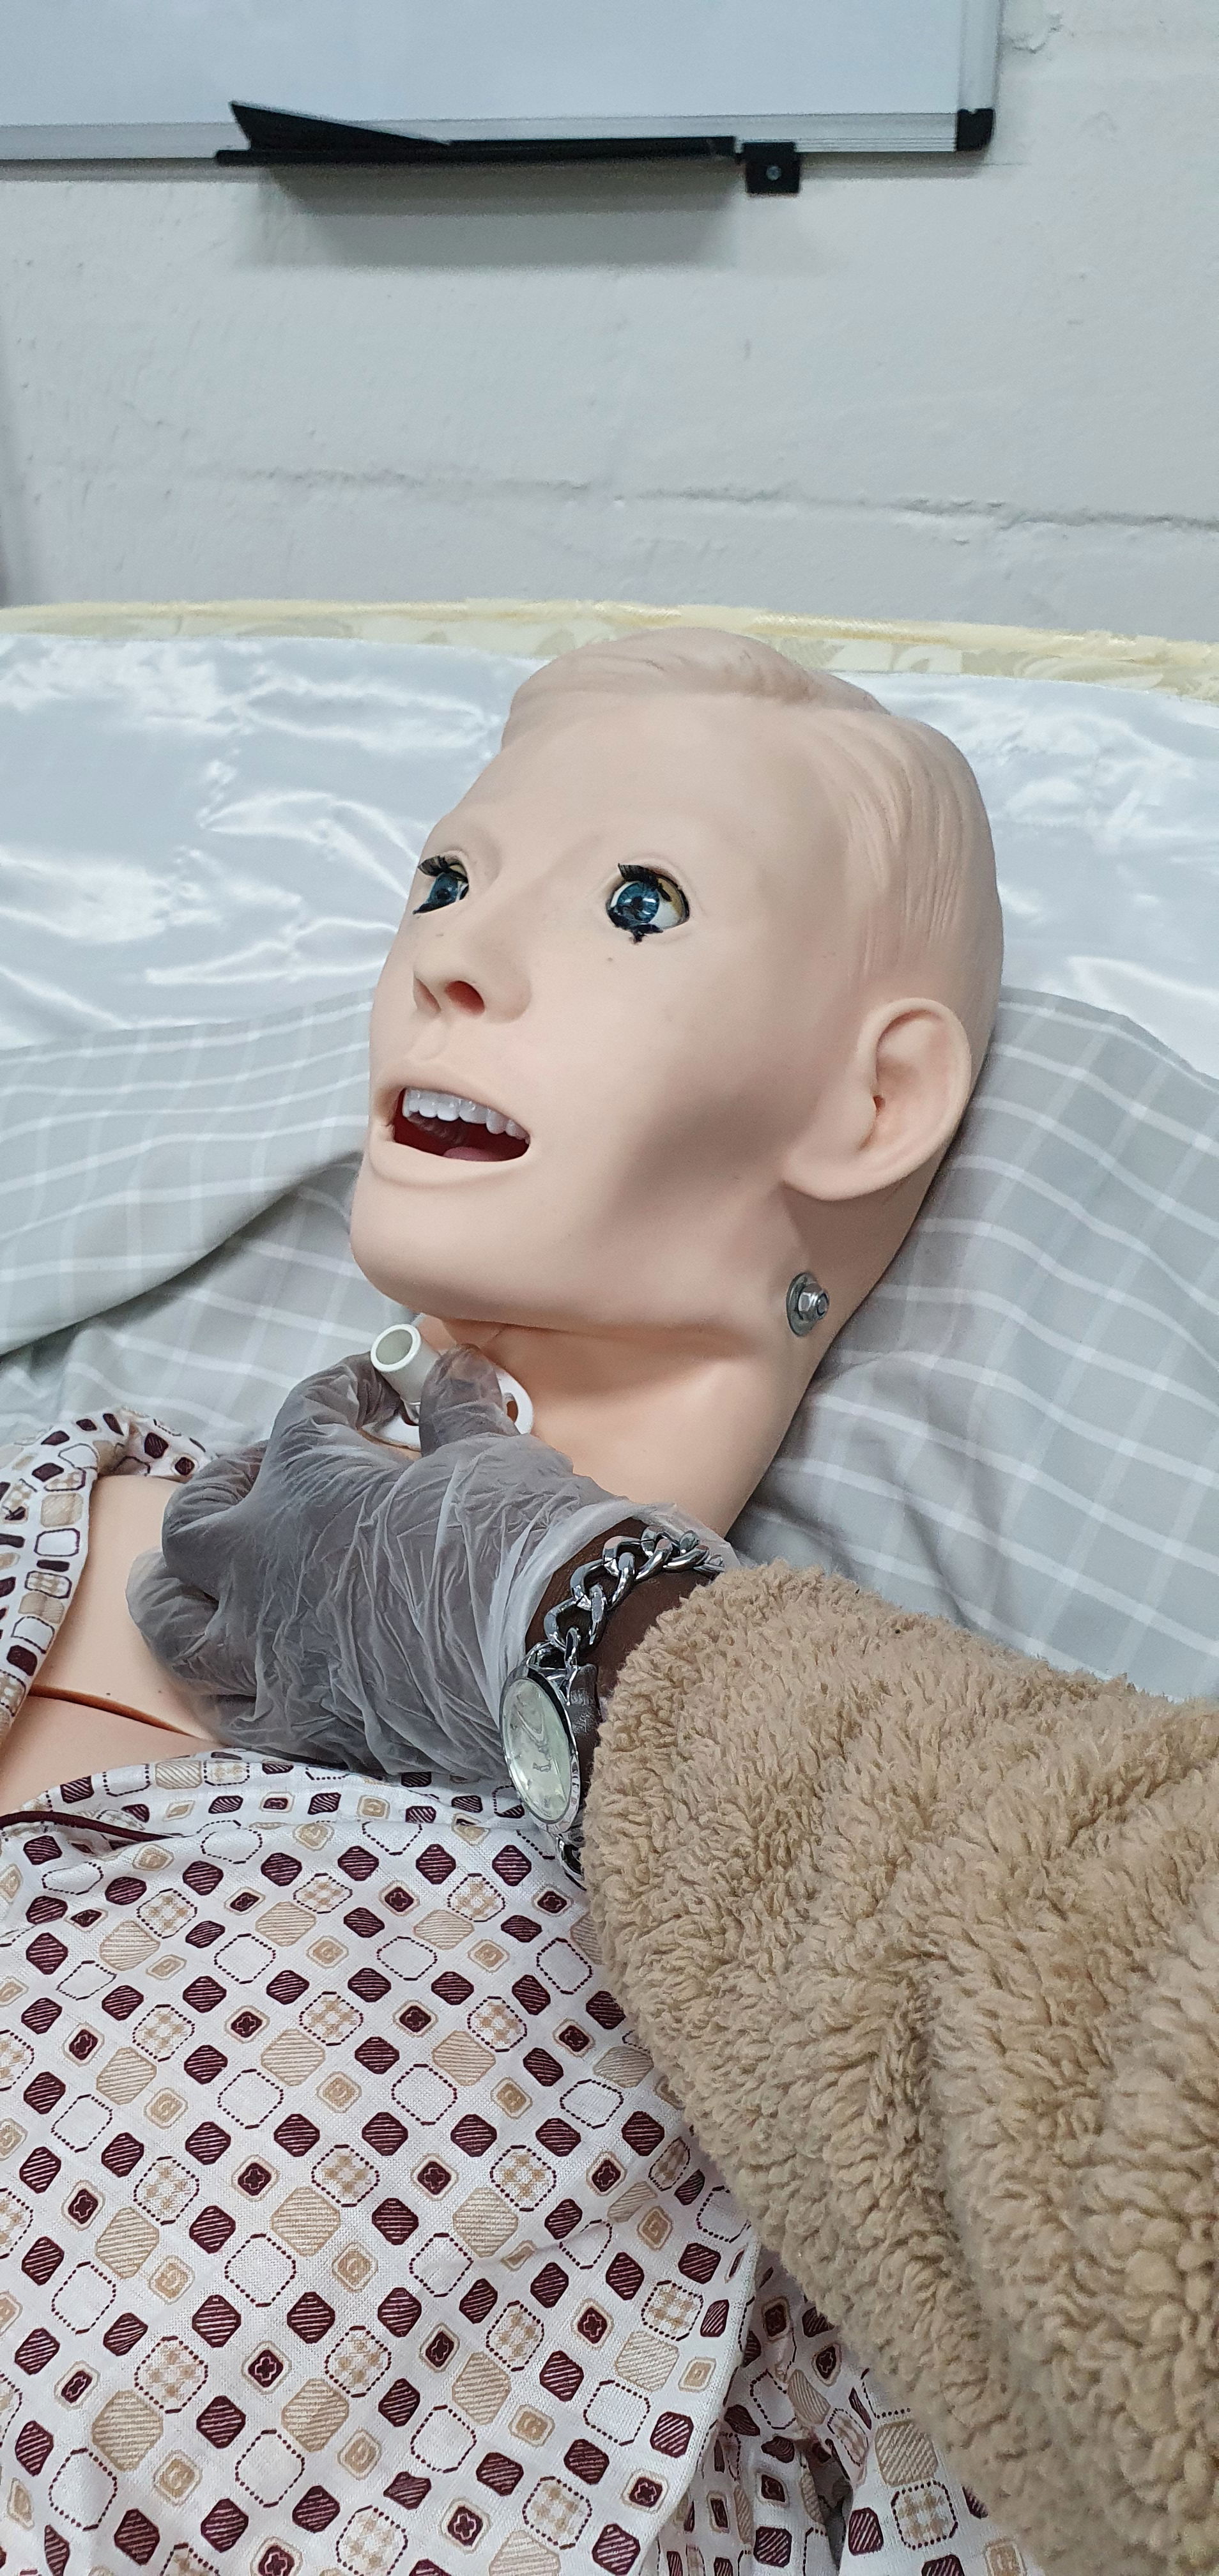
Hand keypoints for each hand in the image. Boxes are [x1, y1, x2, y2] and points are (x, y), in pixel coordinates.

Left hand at [126, 1346, 708, 1779]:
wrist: (559, 1653)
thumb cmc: (521, 1541)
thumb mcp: (490, 1452)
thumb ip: (457, 1409)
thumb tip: (451, 1374)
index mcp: (309, 1485)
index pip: (302, 1415)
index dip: (341, 1388)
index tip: (373, 1389)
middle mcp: (265, 1569)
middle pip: (192, 1525)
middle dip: (216, 1492)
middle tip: (254, 1479)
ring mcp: (271, 1656)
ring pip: (177, 1627)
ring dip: (177, 1594)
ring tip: (187, 1579)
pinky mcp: (299, 1728)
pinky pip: (228, 1708)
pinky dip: (227, 1681)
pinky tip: (242, 1671)